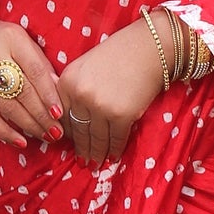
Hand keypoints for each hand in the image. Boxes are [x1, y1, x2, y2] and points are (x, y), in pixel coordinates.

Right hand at [0, 7, 62, 150]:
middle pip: (22, 92)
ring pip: (6, 107)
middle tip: (57, 131)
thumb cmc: (3, 39)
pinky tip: (21, 141)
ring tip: (46, 136)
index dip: (49, 95)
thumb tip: (60, 91)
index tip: (60, 113)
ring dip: (29, 126)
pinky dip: (5, 132)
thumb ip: (41, 64)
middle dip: (42, 116)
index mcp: (12, 38)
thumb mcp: (24, 41)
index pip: (35, 71)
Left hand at [57, 14, 167, 165]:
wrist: (150, 48)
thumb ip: (74, 89)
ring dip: (96, 154)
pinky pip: (115, 139)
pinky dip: (115, 150)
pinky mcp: (121, 115)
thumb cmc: (120, 54)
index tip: (71, 144)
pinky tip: (112, 157)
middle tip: (83, 162)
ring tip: (95, 164)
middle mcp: (80, 95)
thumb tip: (67, 118)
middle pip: (78, 130)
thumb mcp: (85, 67)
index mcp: (67, 81)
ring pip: (96, 138)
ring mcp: (100, 107)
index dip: (67, 133)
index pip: (62, 116)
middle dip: (81, 149)